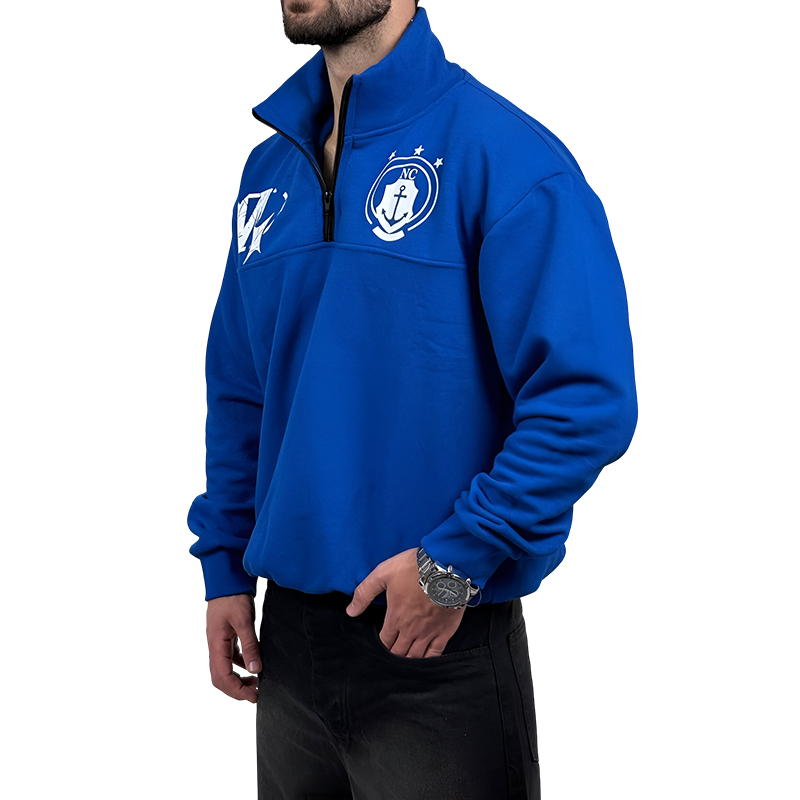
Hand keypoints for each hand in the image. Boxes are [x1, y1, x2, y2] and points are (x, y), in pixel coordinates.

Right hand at [206, 593, 261, 702]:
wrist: (227, 578)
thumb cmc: (232, 597)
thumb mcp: (244, 621)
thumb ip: (250, 645)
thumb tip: (256, 669)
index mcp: (216, 644)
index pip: (222, 677)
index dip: (236, 691)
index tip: (254, 696)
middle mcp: (214, 646)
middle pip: (220, 677)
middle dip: (236, 689)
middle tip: (255, 693)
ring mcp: (218, 641)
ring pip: (224, 669)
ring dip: (238, 679)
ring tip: (256, 682)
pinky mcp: (225, 636)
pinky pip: (230, 657)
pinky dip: (240, 665)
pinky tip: (252, 665)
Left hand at [346, 547, 466, 657]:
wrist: (447, 568)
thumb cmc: (414, 568)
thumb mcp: (383, 573)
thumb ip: (365, 593)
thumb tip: (350, 611)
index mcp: (395, 618)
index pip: (384, 641)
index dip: (380, 645)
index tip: (380, 644)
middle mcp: (411, 630)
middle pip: (399, 652)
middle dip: (393, 654)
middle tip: (391, 655)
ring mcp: (429, 632)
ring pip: (415, 656)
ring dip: (408, 659)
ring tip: (404, 659)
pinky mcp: (446, 631)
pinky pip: (435, 653)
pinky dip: (428, 660)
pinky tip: (424, 661)